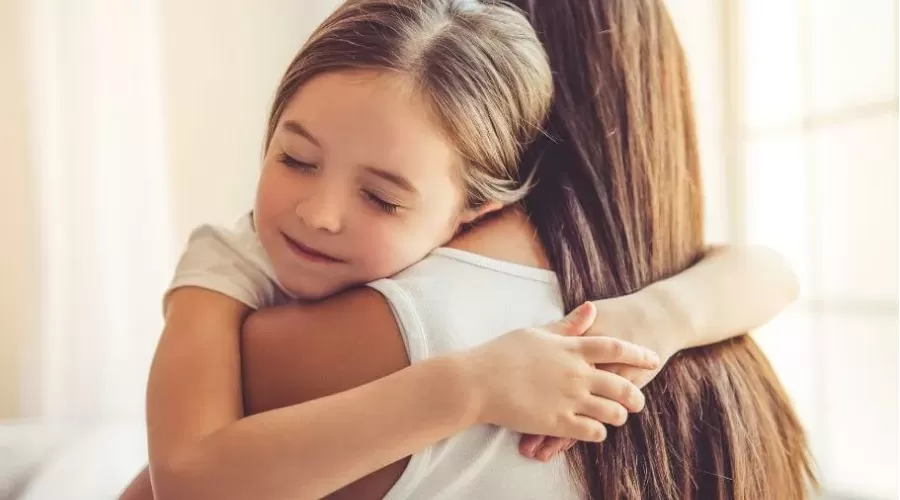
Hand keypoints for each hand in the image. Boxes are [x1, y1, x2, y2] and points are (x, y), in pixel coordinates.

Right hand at [464, 302, 659, 442]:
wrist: (478, 381)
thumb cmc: (503, 352)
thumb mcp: (538, 332)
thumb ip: (568, 325)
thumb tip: (592, 309)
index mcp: (571, 348)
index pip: (616, 348)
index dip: (638, 353)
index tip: (653, 359)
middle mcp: (576, 373)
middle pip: (621, 384)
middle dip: (635, 394)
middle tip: (639, 400)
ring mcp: (569, 399)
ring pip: (612, 411)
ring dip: (619, 415)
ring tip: (618, 417)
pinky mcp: (558, 422)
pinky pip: (591, 432)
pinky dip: (599, 433)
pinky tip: (596, 431)